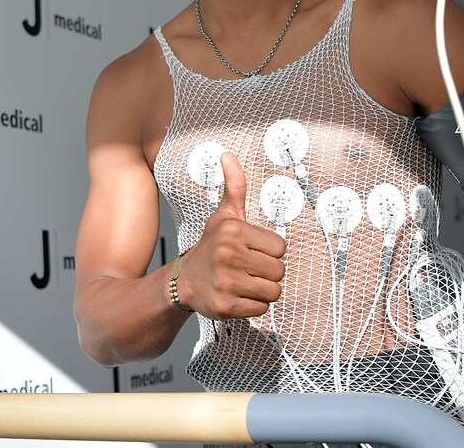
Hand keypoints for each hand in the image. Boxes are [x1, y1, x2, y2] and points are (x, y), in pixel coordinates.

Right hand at [176, 152, 285, 320]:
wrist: (184, 281)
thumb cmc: (211, 247)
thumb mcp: (224, 216)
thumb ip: (234, 187)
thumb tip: (228, 155)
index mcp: (233, 231)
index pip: (280, 247)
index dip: (269, 251)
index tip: (251, 251)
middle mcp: (228, 255)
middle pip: (279, 271)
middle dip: (267, 273)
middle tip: (247, 269)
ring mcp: (225, 282)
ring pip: (273, 292)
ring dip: (262, 290)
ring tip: (243, 282)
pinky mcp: (225, 306)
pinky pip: (261, 309)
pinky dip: (253, 306)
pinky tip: (237, 296)